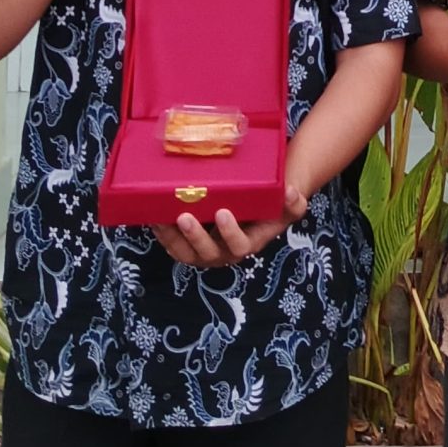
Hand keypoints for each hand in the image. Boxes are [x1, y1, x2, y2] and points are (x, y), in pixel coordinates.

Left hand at [153, 184, 308, 270]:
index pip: (239, 245)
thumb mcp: (290, 205)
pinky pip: (173, 244)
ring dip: (171, 238)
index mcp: (248, 243)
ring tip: (160, 219)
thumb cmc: (273, 206)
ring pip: (184, 253)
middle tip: (185, 216)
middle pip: (206, 254)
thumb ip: (294, 203)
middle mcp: (224, 252)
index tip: (223, 212)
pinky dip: (162, 234)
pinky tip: (152, 217)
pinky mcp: (189, 244)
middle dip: (194, 237)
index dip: (230, 233)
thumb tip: (291, 192)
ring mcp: (204, 250)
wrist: (257, 207)